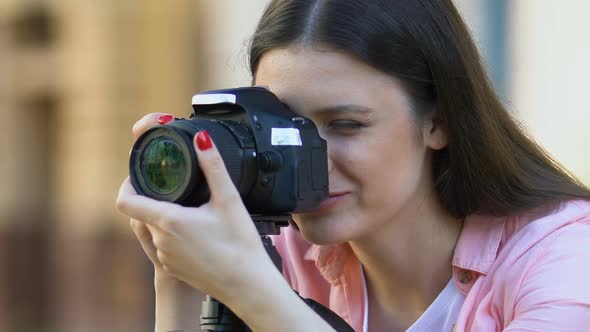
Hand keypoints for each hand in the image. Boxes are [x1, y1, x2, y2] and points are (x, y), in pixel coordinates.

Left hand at [116, 126, 273, 304]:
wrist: (248, 285)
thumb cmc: (240, 245)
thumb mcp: (229, 200)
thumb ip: (213, 166)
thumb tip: (201, 140)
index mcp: (170, 221)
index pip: (126, 201)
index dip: (127, 184)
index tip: (141, 175)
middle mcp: (161, 241)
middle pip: (142, 212)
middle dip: (154, 197)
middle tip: (177, 187)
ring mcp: (166, 257)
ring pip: (154, 229)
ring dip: (165, 217)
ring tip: (192, 209)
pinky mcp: (174, 268)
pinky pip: (165, 246)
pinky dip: (174, 235)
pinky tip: (198, 232)